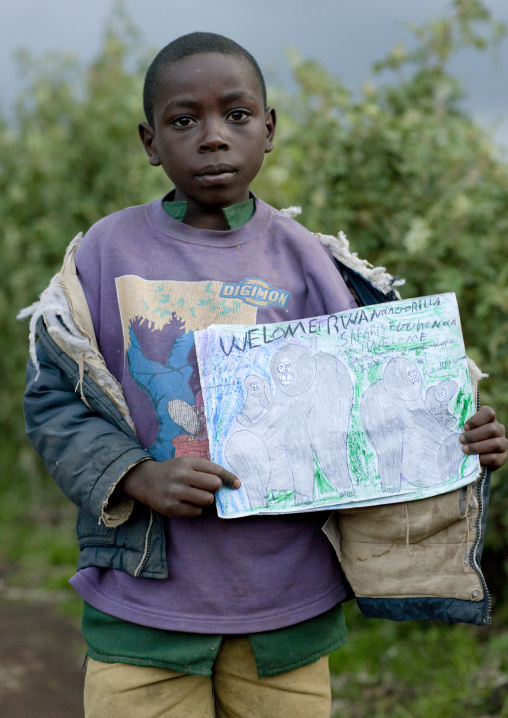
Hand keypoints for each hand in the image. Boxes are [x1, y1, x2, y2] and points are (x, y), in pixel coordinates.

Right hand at [122, 457, 240, 516]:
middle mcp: (181, 476)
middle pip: (214, 485)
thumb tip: (232, 482)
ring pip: (207, 500)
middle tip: (207, 488)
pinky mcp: (171, 508)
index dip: (229, 478)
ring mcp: (175, 492)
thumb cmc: (172, 471)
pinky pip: (196, 512)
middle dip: (215, 489)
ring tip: (197, 496)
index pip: (216, 470)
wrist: (145, 480)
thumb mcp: (186, 463)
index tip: (236, 484)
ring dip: (206, 499)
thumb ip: (206, 470)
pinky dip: (196, 508)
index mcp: (187, 462)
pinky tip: (187, 503)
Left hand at [460, 405, 506, 470]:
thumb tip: (447, 422)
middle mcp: (499, 430)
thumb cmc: (467, 440)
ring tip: (464, 450)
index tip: (464, 427)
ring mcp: (502, 443)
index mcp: (490, 420)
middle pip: (491, 429)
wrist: (476, 458)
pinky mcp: (502, 457)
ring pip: (495, 443)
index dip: (476, 420)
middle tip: (461, 440)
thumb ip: (462, 427)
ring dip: (477, 447)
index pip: (488, 413)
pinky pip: (494, 457)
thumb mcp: (465, 431)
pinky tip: (474, 459)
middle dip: (474, 435)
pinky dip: (482, 458)